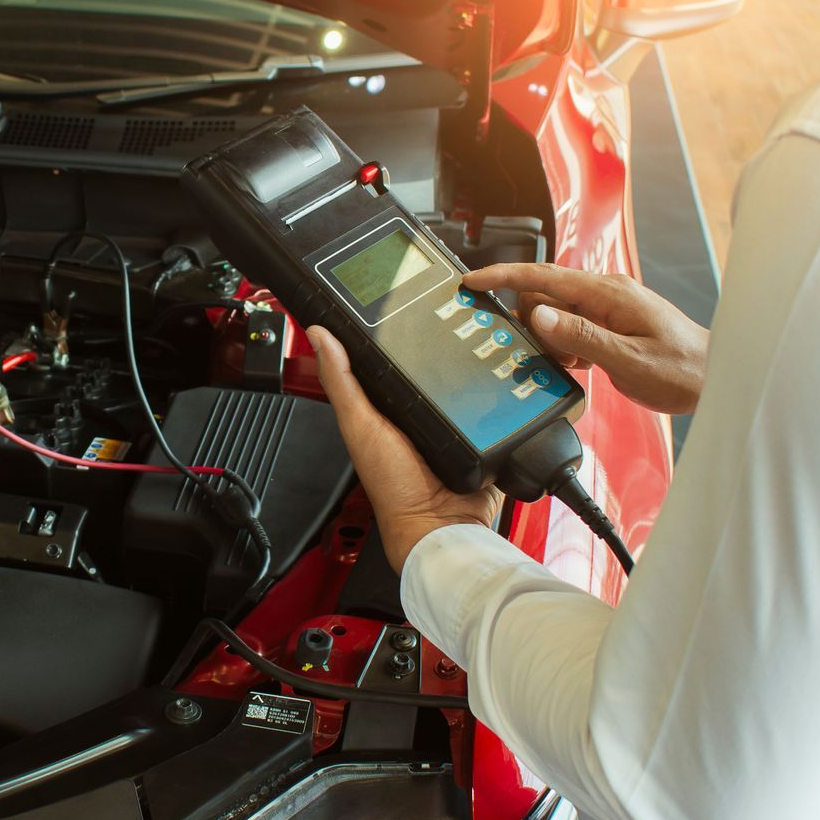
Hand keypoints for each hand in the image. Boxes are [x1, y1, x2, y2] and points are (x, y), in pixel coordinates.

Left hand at [307, 326, 502, 570]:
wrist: (442, 524)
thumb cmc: (394, 486)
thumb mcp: (360, 425)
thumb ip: (341, 381)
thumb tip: (318, 334)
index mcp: (384, 405)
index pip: (384, 355)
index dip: (389, 328)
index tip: (398, 294)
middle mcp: (418, 409)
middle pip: (429, 362)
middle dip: (440, 339)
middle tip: (451, 305)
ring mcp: (453, 419)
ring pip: (463, 376)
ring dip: (474, 360)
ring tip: (480, 331)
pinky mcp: (483, 430)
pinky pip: (491, 401)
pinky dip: (497, 387)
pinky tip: (501, 367)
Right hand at [463, 264, 709, 415]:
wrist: (716, 379)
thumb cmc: (682, 369)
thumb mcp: (628, 359)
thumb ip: (580, 336)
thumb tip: (538, 314)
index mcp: (608, 293)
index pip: (544, 276)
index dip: (503, 277)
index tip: (472, 281)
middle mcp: (604, 293)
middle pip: (543, 296)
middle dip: (533, 326)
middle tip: (552, 357)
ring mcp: (606, 308)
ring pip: (554, 315)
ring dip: (551, 342)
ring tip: (574, 366)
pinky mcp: (608, 324)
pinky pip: (570, 328)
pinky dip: (565, 348)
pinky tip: (581, 366)